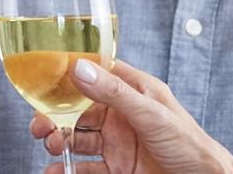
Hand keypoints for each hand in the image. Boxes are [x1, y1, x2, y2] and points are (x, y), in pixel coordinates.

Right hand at [30, 60, 232, 173]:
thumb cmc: (191, 145)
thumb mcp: (152, 113)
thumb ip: (115, 92)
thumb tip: (81, 69)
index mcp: (134, 91)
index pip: (96, 73)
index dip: (69, 75)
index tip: (45, 80)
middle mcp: (122, 115)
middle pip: (79, 109)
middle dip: (56, 115)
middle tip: (40, 125)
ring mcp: (118, 142)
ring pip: (78, 137)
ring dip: (60, 140)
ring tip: (51, 146)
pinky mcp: (117, 168)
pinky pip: (85, 167)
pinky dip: (66, 169)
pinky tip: (55, 170)